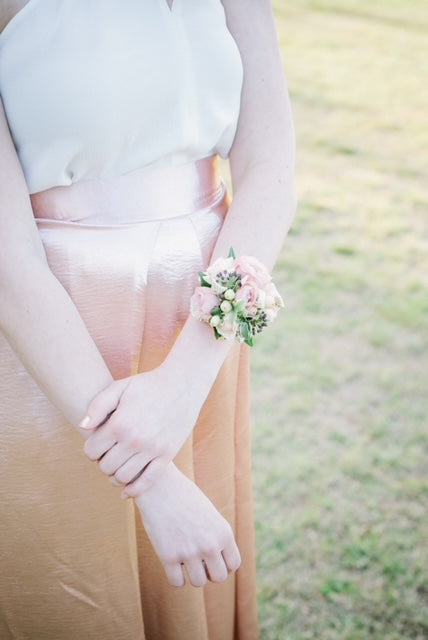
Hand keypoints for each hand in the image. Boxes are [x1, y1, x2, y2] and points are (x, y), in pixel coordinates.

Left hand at [81, 363, 201, 494]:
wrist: (183, 385)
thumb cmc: (148, 385)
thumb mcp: (119, 387)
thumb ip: (97, 406)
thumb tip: (82, 428)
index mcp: (120, 424)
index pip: (91, 451)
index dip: (90, 449)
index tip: (96, 444)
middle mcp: (135, 440)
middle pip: (105, 466)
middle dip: (102, 461)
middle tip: (108, 453)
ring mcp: (152, 449)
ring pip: (124, 477)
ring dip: (115, 475)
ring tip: (117, 465)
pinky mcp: (167, 455)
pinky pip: (148, 481)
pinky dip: (134, 490)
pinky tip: (126, 490)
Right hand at [135, 463, 240, 586]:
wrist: (159, 485)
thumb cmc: (184, 496)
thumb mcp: (209, 513)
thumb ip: (216, 536)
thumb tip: (214, 562)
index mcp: (223, 532)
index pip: (233, 564)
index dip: (223, 563)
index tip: (212, 557)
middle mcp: (210, 544)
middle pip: (218, 577)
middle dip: (209, 572)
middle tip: (198, 560)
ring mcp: (189, 552)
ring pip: (198, 582)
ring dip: (192, 574)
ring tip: (184, 558)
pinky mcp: (168, 556)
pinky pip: (177, 583)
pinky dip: (175, 577)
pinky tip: (172, 563)